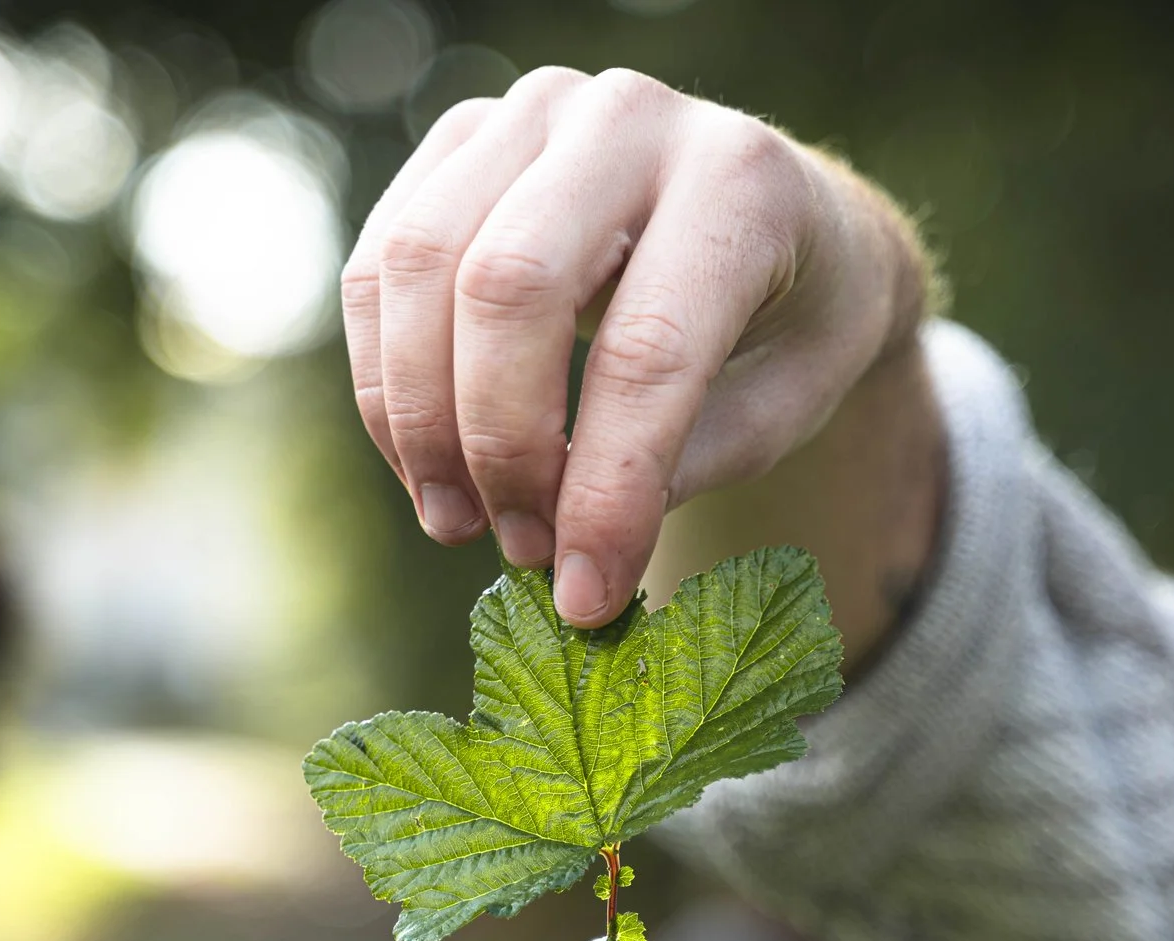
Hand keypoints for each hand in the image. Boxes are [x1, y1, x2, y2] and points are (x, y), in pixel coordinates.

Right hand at [343, 66, 933, 629]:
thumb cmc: (791, 319)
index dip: (604, 489)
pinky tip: (431, 464)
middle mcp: (633, 117)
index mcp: (743, 182)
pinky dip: (386, 380)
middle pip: (508, 288)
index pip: (648, 350)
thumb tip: (575, 562)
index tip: (585, 596)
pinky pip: (381, 262)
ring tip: (464, 522)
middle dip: (498, 446)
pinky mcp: (464, 134)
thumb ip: (688, 465)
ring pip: (420, 267)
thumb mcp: (787, 402)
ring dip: (421, 421)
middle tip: (519, 549)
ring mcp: (536, 110)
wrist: (774, 206)